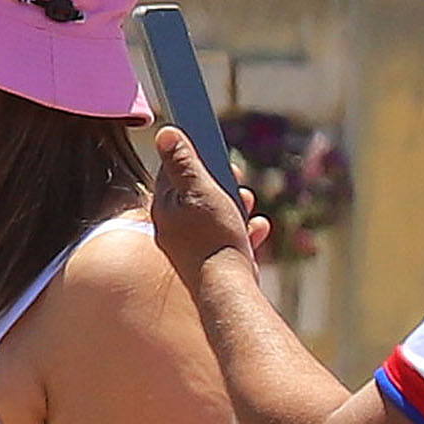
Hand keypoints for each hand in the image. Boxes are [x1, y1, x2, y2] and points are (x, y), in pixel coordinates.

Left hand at [138, 126, 273, 283]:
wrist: (227, 290)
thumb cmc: (213, 238)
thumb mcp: (199, 190)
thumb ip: (183, 163)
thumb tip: (164, 133)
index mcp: (164, 208)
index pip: (171, 172)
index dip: (193, 158)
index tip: (212, 150)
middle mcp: (173, 228)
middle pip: (196, 193)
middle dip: (220, 182)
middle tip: (236, 176)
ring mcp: (192, 247)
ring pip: (216, 215)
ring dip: (236, 204)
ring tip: (248, 201)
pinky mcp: (213, 263)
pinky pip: (230, 239)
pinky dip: (245, 230)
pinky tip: (258, 228)